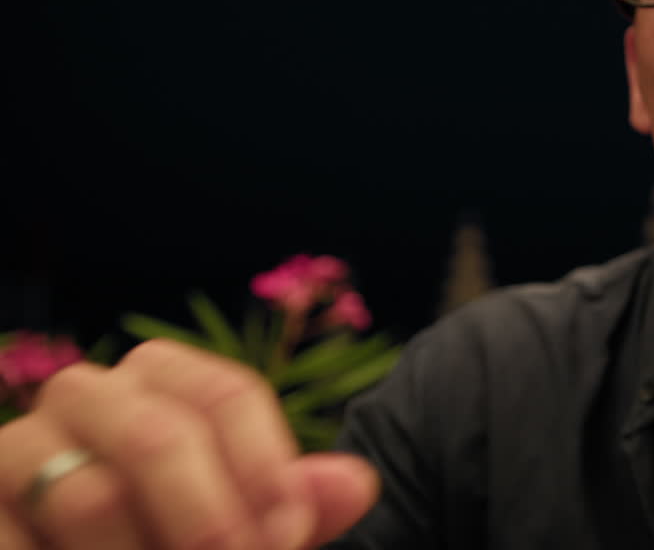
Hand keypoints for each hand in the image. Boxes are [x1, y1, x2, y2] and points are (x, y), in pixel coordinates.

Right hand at [0, 339, 378, 548]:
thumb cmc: (173, 541)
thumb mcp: (244, 532)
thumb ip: (293, 510)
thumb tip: (358, 483)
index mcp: (160, 382)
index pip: (224, 394)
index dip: (266, 468)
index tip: (289, 532)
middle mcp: (86, 396)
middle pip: (159, 434)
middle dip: (209, 518)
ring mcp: (19, 449)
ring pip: (91, 495)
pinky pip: (26, 543)